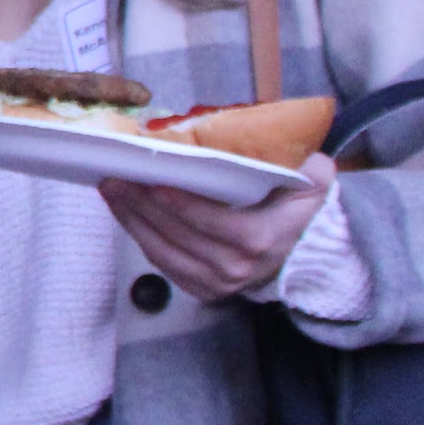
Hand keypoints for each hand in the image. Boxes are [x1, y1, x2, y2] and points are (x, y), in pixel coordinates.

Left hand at [99, 165, 332, 303]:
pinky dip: (140, 236)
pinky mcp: (201, 289)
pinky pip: (162, 263)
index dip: (181, 203)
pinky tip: (125, 212)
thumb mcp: (311, 181)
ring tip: (112, 189)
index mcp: (263, 238)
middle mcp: (236, 267)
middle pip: (178, 235)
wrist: (305, 254)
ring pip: (162, 251)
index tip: (153, 180)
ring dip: (131, 219)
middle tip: (116, 175)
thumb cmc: (301, 210)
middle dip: (141, 204)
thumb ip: (303, 162)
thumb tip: (281, 135)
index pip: (214, 222)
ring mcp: (217, 283)